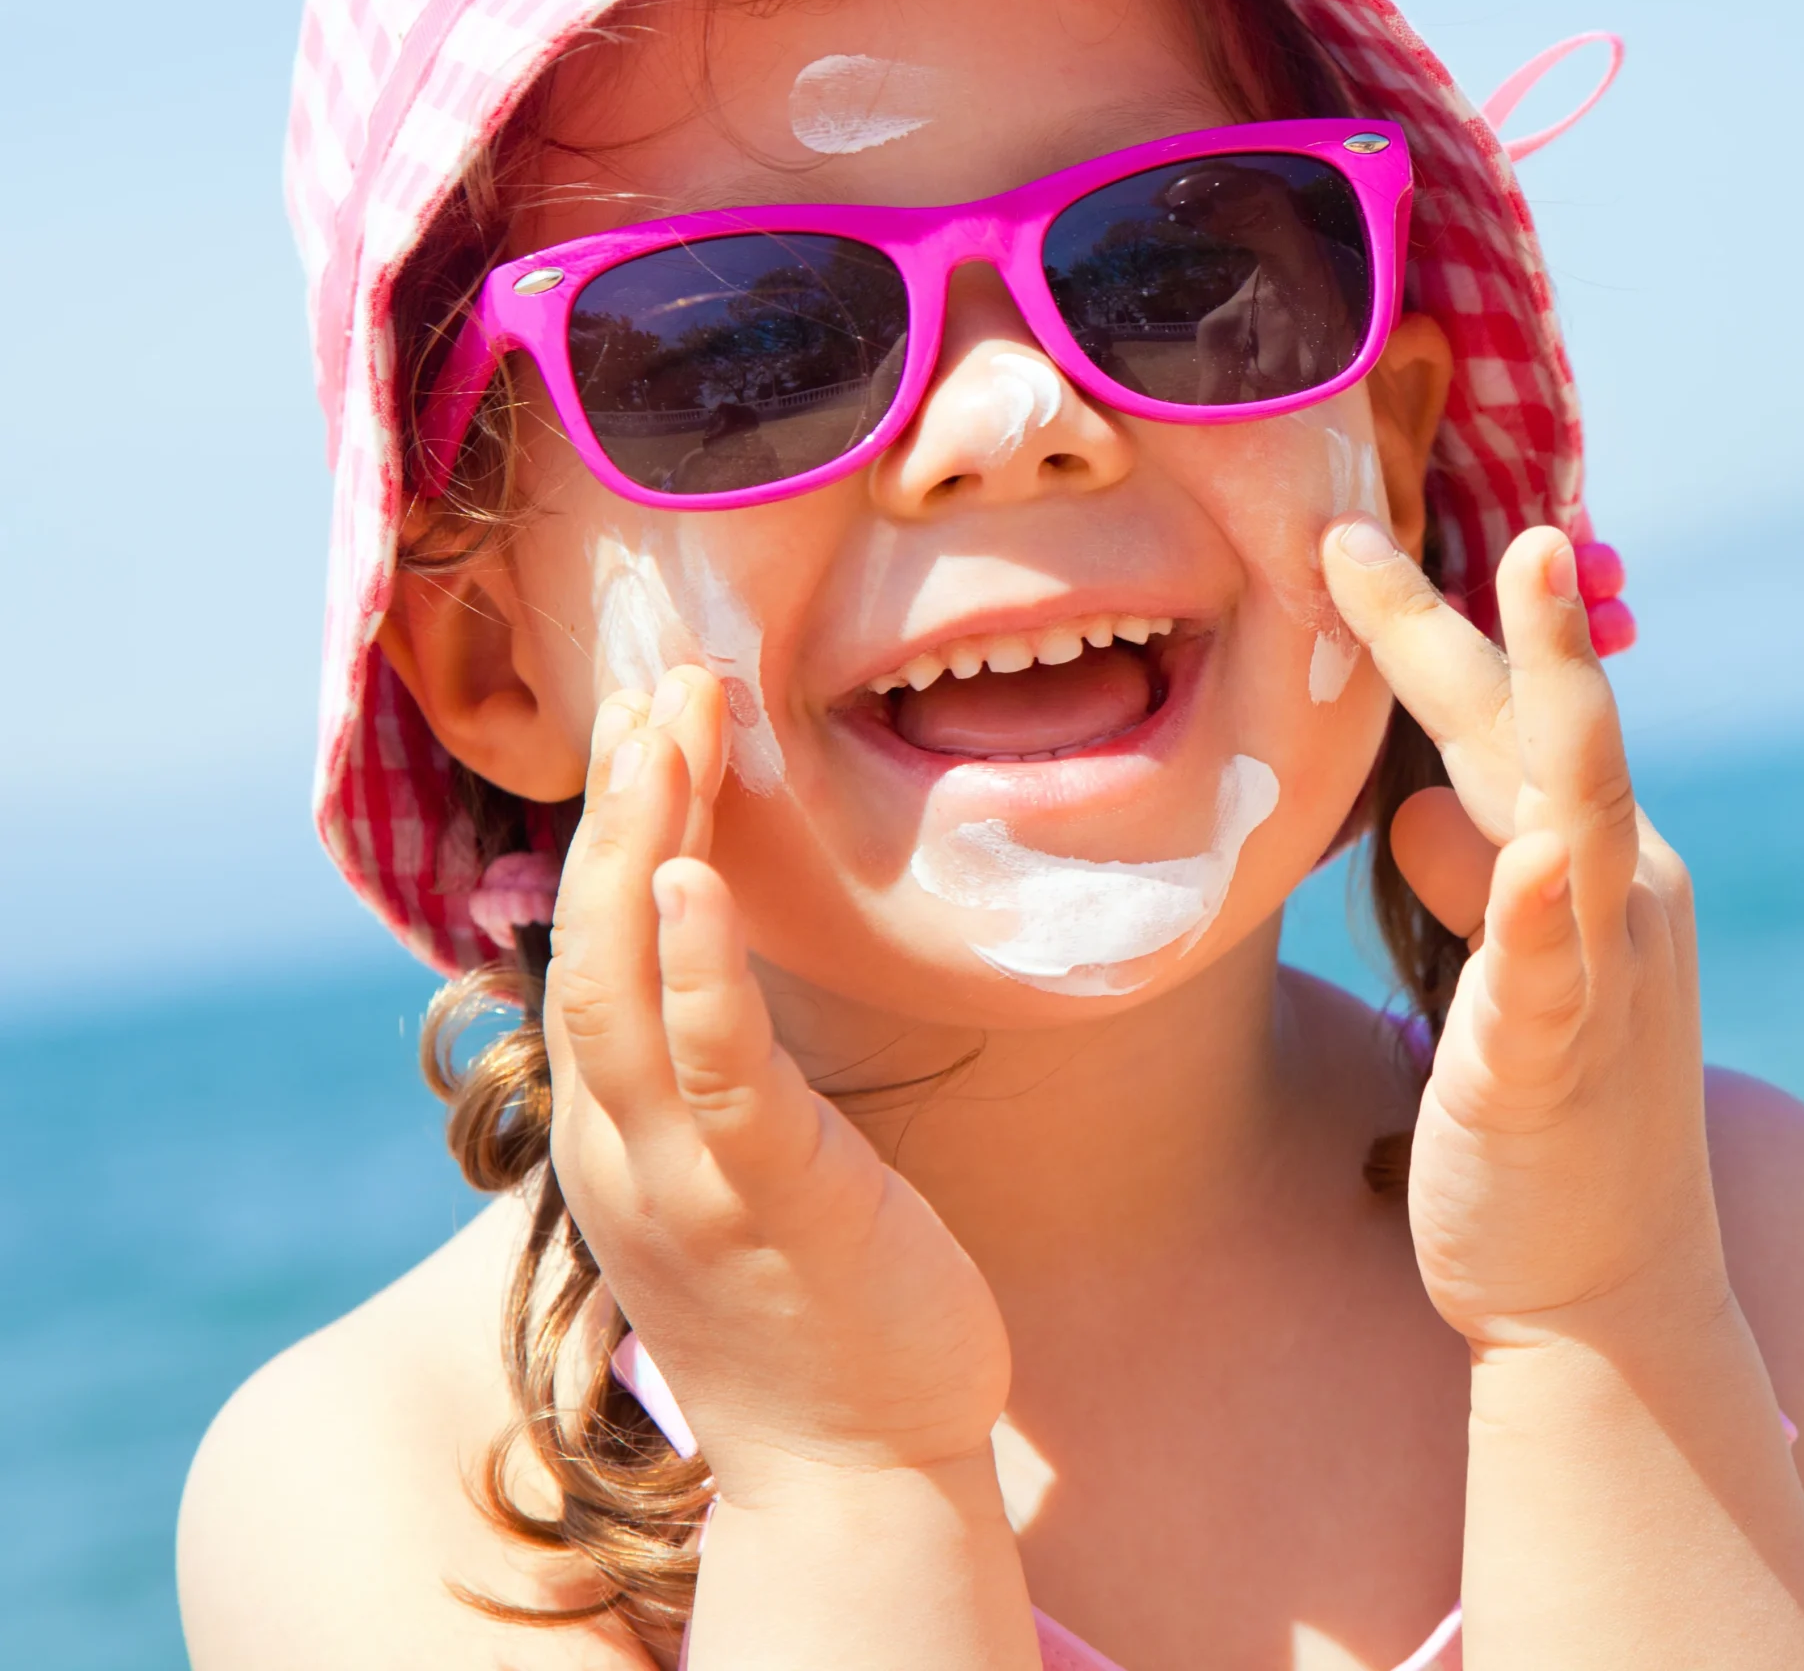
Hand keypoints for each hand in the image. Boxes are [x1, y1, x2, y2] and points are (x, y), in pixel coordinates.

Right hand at [543, 668, 1011, 1504]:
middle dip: (615, 805)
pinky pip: (716, 1068)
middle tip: (652, 681)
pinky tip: (694, 877)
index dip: (609, 827)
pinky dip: (697, 968)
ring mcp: (686, 1179)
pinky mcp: (770, 1203)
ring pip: (623, 987)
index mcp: (619, 1132)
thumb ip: (716, 1063)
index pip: (591, 951)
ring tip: (666, 727)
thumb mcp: (744, 1165)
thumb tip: (726, 951)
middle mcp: (625, 1147)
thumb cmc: (819, 1305)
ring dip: (638, 846)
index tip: (644, 719)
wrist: (858, 1479)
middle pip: (588, 944)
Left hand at [1320, 521, 1724, 1349]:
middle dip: (1466, 613)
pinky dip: (1538, 915)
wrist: (1603, 1293)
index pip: (1500, 716)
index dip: (1427, 623)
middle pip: (1534, 724)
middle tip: (1365, 522)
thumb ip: (1463, 882)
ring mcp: (1598, 976)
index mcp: (1590, 864)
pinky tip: (1525, 863)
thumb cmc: (1540, 1113)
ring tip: (1533, 575)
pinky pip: (1553, 978)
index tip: (1342, 537)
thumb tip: (1418, 814)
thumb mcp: (1496, 976)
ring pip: (1575, 807)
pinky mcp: (1556, 1068)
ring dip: (1558, 689)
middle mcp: (1615, 895)